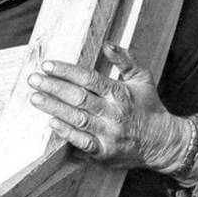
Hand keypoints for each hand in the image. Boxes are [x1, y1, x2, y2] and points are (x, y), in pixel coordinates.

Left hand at [27, 41, 185, 170]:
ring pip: (76, 118)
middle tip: (33, 79)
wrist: (164, 142)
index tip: (47, 65)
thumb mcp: (142, 78)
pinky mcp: (104, 152)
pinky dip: (66, 132)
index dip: (66, 71)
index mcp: (120, 93)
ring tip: (35, 98)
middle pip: (78, 97)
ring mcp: (108, 133)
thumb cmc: (149, 106)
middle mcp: (113, 113)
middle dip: (53, 87)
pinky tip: (51, 122)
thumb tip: (107, 45)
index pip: (88, 78)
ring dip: (54, 108)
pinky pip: (82, 142)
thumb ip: (125, 60)